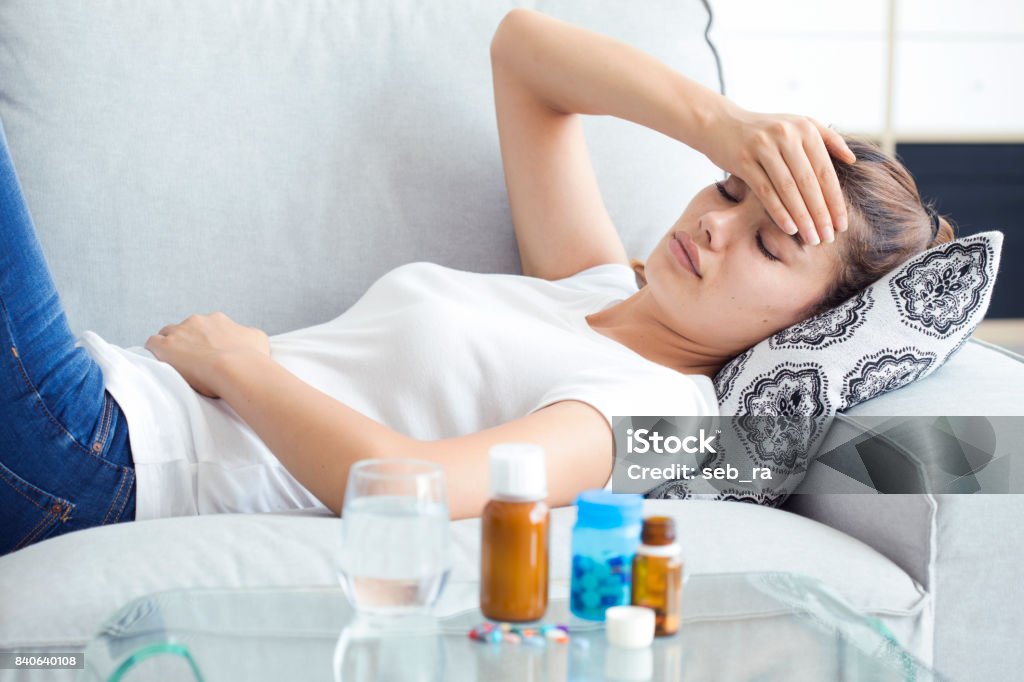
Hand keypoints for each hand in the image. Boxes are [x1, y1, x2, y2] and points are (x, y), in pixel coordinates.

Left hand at [144, 312, 270, 397]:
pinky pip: (152, 343)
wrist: (236, 368)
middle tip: (193, 360)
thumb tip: (246, 335)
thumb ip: (247, 333)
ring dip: (170, 346)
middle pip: (185, 328)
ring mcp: (179, 332)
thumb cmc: (251, 358)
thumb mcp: (258, 338)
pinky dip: (155, 351)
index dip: (204, 339)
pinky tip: (159, 362)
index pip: (204, 326)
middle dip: (187, 341)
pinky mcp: (164, 346)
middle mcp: (197, 321)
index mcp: (217, 320)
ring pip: (166, 334)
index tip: (208, 352)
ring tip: (175, 363)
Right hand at [701, 102, 856, 244]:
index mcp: (804, 128)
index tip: (842, 225)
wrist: (720, 122)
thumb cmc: (763, 130)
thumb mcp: (797, 125)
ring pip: (788, 189)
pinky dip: (778, 211)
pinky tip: (789, 228)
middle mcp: (786, 135)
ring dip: (802, 217)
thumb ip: (827, 138)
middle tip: (828, 238)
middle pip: (808, 182)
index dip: (835, 201)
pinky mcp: (743, 160)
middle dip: (820, 214)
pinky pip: (765, 191)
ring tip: (811, 238)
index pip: (824, 171)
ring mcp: (763, 147)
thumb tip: (851, 160)